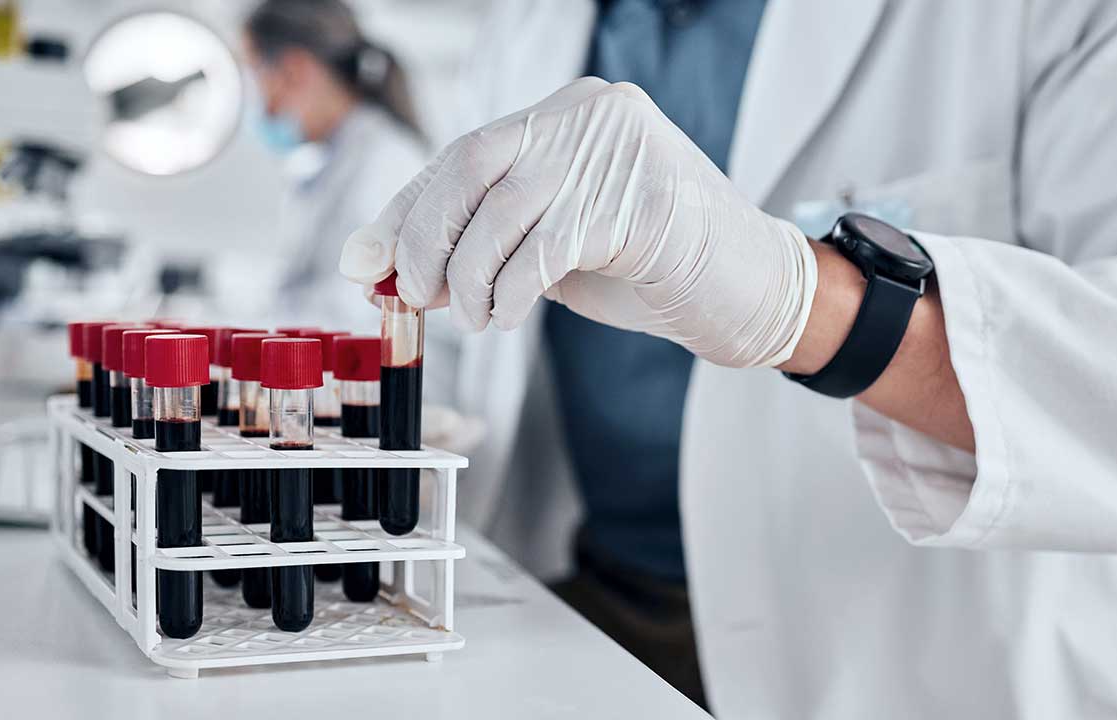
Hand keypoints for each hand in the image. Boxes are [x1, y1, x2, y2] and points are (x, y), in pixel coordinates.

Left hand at [341, 77, 817, 367]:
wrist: (752, 293)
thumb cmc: (652, 270)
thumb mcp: (551, 250)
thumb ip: (485, 244)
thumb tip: (391, 267)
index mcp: (568, 114)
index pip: (463, 153)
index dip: (406, 209)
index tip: (364, 261)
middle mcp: (591, 115)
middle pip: (470, 163)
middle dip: (423, 237)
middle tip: (412, 295)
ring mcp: (620, 150)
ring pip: (503, 209)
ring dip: (469, 277)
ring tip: (475, 319)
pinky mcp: (644, 200)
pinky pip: (547, 246)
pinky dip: (512, 291)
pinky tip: (507, 318)